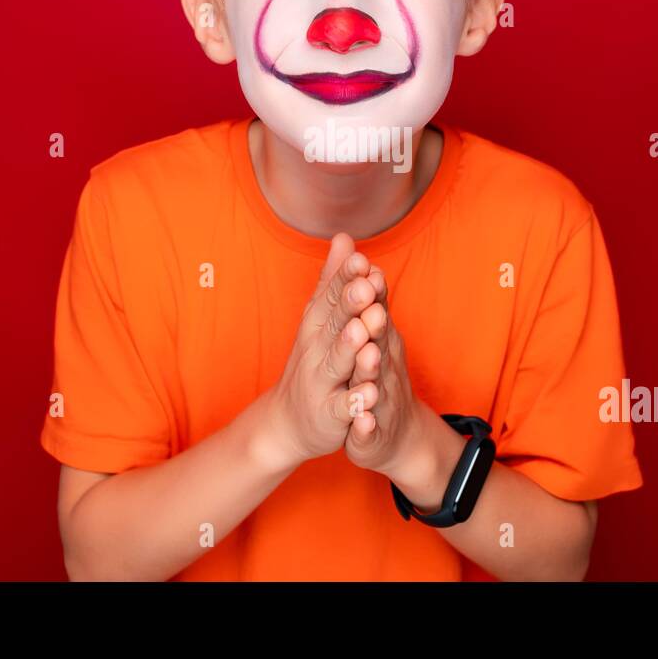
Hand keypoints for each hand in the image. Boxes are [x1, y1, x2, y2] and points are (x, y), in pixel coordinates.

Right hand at [263, 233, 382, 466]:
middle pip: (335, 324)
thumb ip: (334, 280)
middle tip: (364, 285)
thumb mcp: (320, 318)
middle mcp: (316, 350)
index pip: (332, 296)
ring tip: (363, 331)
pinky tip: (370, 396)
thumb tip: (344, 237)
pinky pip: (344, 409)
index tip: (361, 257)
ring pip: (338, 363)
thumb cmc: (312, 360)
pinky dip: (356, 403)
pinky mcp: (330, 415)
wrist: (287, 421)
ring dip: (350, 348)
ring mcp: (322, 383)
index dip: (346, 278)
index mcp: (318, 325)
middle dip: (350, 305)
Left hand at [343, 265, 425, 477]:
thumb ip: (357, 290)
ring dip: (371, 369)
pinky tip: (361, 419)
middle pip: (378, 342)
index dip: (369, 290)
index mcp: (378, 341)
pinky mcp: (372, 434)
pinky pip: (369, 428)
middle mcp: (384, 367)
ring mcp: (381, 400)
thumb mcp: (367, 331)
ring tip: (368, 354)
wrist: (394, 435)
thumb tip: (345, 243)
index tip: (362, 263)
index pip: (373, 311)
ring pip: (376, 384)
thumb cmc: (374, 375)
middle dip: (373, 323)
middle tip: (368, 303)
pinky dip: (365, 423)